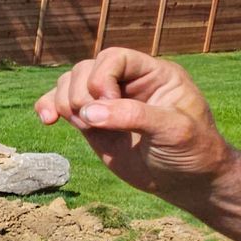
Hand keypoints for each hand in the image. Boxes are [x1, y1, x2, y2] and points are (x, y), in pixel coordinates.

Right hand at [33, 48, 234, 201]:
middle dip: (82, 94)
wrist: (187, 182)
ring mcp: (107, 104)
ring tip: (85, 127)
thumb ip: (133, 115)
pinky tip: (47, 120)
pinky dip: (48, 108)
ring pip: (69, 84)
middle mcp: (127, 83)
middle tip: (95, 123)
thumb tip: (88, 112)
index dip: (103, 77)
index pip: (114, 58)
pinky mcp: (92, 124)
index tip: (110, 105)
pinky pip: (60, 105)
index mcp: (153, 74)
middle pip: (85, 69)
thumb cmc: (192, 151)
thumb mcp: (174, 130)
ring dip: (65, 103)